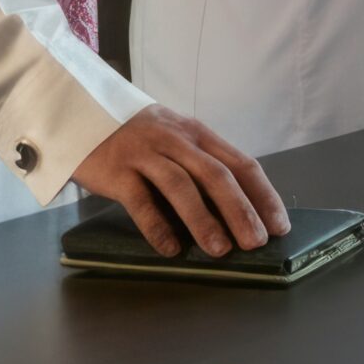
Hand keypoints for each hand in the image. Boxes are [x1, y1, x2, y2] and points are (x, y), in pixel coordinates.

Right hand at [71, 105, 291, 259]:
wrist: (84, 113)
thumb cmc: (139, 137)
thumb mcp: (177, 140)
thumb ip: (202, 165)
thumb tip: (237, 210)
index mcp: (199, 135)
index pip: (242, 163)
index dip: (263, 195)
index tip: (279, 225)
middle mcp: (177, 141)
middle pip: (217, 175)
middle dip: (240, 210)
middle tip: (256, 242)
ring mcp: (146, 154)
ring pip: (182, 186)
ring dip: (204, 220)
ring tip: (221, 250)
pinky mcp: (118, 171)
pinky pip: (141, 201)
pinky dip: (158, 226)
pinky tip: (171, 248)